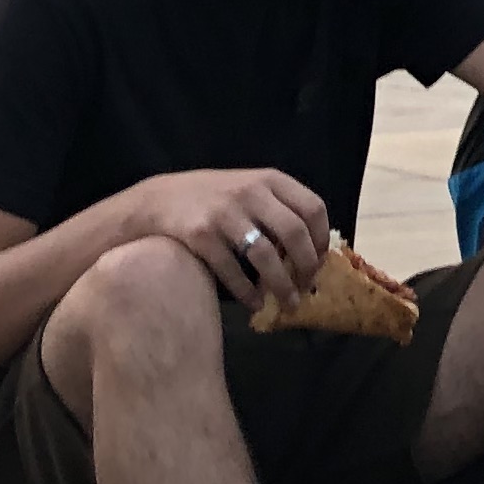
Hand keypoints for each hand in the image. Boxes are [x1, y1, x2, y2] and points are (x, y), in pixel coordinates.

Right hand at [134, 166, 329, 308]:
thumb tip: (312, 251)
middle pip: (294, 233)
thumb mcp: (251, 189)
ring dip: (281, 285)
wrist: (160, 199)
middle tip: (307, 287)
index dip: (322, 239)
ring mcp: (225, 213)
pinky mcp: (201, 235)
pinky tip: (254, 302)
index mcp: (271, 180)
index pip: (313, 208)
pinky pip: (232, 270)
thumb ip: (278, 209)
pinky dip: (247, 291)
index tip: (321, 262)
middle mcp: (251, 192)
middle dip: (306, 267)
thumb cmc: (215, 198)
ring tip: (288, 303)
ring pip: (265, 256)